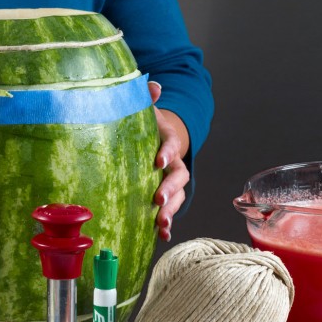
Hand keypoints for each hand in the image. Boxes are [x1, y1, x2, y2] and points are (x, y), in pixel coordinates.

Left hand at [149, 81, 190, 241]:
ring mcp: (171, 181)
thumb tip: (153, 85)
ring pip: (177, 197)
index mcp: (167, 141)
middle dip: (170, 189)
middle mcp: (173, 163)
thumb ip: (146, 98)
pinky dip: (166, 224)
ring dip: (171, 211)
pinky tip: (160, 236)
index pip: (170, 145)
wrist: (153, 139)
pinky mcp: (165, 195)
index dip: (167, 152)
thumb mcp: (143, 110)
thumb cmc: (144, 126)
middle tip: (159, 199)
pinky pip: (169, 211)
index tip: (158, 161)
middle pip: (178, 176)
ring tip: (161, 224)